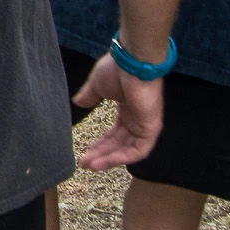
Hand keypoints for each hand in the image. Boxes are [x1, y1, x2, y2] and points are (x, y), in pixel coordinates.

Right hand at [74, 55, 162, 169]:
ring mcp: (145, 125)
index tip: (85, 153)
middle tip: (85, 163)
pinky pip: (139, 150)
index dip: (100, 144)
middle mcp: (137, 119)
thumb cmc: (116, 70)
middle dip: (102, 155)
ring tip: (91, 166)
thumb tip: (78, 102)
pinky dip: (123, 158)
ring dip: (110, 159)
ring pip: (128, 150)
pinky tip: (107, 161)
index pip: (114, 134)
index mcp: (126, 109)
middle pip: (119, 144)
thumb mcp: (96, 85)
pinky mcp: (151, 128)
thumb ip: (89, 96)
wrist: (132, 62)